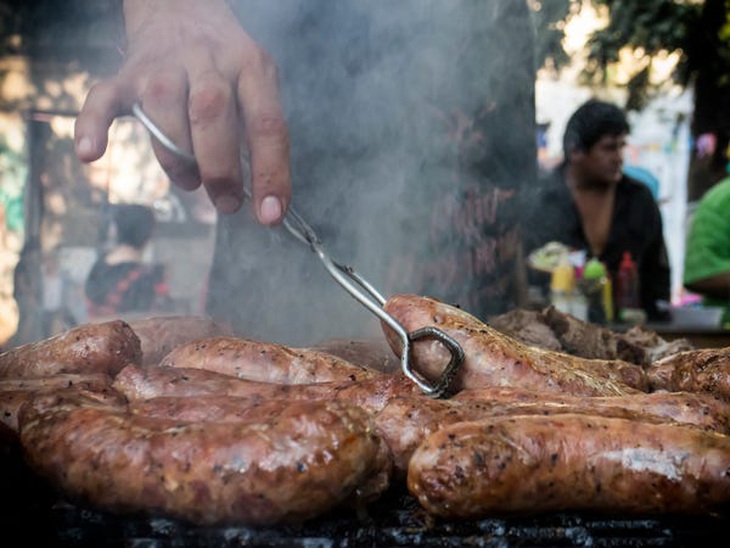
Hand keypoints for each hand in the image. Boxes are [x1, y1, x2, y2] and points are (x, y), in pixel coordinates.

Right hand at [74, 0, 290, 223]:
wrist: (181, 10)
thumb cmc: (227, 67)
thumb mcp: (258, 86)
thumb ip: (260, 133)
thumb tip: (263, 197)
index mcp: (250, 68)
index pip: (267, 124)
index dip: (271, 173)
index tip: (270, 215)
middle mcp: (208, 63)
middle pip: (212, 115)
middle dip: (221, 170)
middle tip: (227, 202)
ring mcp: (163, 68)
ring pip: (164, 114)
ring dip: (177, 158)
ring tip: (191, 180)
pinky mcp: (126, 77)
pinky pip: (103, 99)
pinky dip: (93, 126)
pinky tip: (90, 153)